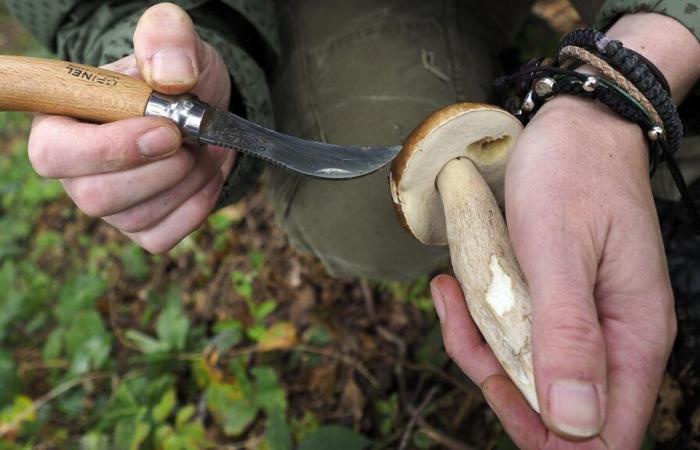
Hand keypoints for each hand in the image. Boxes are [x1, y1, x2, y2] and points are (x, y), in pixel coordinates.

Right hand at [27, 3, 235, 251]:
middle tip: (195, 140)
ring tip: (207, 150)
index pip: (55, 153)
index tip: (168, 132)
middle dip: (162, 170)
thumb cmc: (176, 76)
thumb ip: (167, 39)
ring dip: (187, 184)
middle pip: (97, 197)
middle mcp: (75, 171)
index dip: (111, 150)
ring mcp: (108, 204)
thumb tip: (171, 76)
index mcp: (63, 121)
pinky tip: (209, 175)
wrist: (203, 110)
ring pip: (136, 218)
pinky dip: (197, 207)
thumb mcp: (175, 43)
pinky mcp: (139, 227)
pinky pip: (161, 236)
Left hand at [431, 95, 675, 448]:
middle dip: (498, 379)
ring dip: (479, 342)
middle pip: (555, 408)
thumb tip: (576, 423)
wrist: (571, 126)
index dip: (551, 437)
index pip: (606, 433)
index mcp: (633, 336)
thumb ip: (568, 336)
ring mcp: (580, 321)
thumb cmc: (572, 175)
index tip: (499, 397)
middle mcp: (612, 339)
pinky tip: (452, 287)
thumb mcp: (559, 251)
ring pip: (524, 370)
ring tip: (451, 294)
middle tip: (463, 328)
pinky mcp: (551, 302)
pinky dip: (478, 318)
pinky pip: (512, 332)